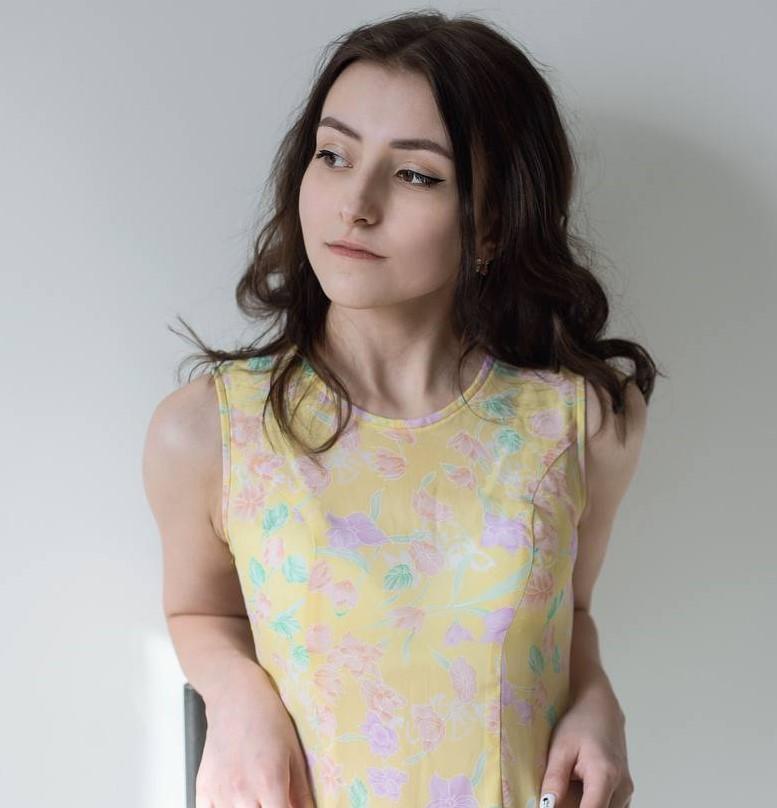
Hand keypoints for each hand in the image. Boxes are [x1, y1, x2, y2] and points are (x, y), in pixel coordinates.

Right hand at [195, 665, 316, 807]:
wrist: (235, 695)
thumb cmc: (268, 717)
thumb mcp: (294, 752)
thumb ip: (302, 792)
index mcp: (270, 782)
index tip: (289, 806)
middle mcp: (242, 792)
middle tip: (275, 799)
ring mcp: (219, 792)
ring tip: (257, 797)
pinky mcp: (202, 789)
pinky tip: (236, 801)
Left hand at [539, 686, 633, 807]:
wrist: (600, 708)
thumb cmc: (579, 723)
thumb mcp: (560, 747)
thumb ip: (554, 780)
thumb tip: (546, 807)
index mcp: (605, 775)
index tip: (554, 807)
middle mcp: (622, 788)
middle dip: (574, 807)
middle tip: (559, 790)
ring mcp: (626, 791)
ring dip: (582, 804)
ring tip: (569, 783)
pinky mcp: (625, 792)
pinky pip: (608, 807)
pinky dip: (591, 802)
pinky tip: (578, 787)